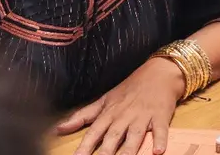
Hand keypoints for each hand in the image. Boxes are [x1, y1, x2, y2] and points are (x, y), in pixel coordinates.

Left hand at [57, 57, 183, 154]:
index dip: (84, 148)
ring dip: (129, 150)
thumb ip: (83, 116)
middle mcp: (124, 116)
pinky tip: (158, 151)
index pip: (93, 133)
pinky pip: (161, 130)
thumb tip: (59, 128)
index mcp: (109, 114)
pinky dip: (160, 139)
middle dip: (105, 153)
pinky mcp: (161, 116)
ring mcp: (143, 116)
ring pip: (135, 135)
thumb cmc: (130, 88)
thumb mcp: (105, 100)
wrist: (158, 73)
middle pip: (113, 137)